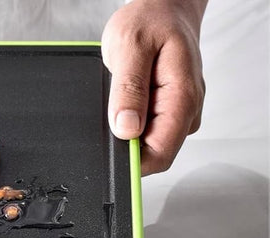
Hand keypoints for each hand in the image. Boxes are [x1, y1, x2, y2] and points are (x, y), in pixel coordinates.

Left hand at [102, 0, 206, 175]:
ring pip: (150, 141)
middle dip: (129, 142)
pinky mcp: (169, 109)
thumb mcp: (129, 47)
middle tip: (113, 111)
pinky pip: (148, 128)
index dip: (134, 162)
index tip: (112, 154)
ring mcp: (179, 111)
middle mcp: (186, 110)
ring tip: (122, 96)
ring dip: (129, 128)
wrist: (163, 9)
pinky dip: (132, 120)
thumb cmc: (151, 19)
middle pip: (155, 151)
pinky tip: (128, 99)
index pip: (161, 153)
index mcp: (182, 97)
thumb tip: (126, 129)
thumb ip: (128, 90)